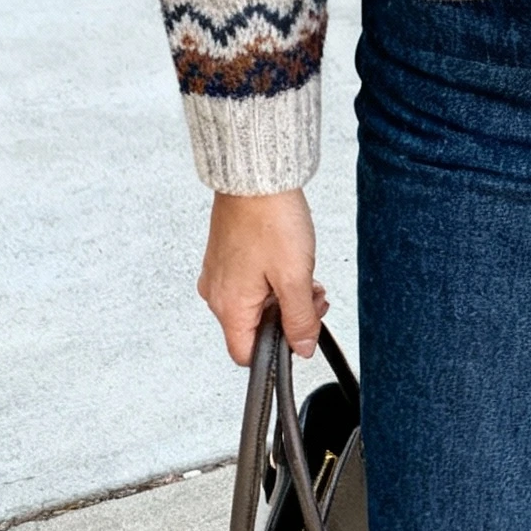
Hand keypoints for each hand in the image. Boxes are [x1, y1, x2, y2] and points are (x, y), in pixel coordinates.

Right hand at [199, 188, 326, 364]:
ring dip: (286, 298)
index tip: (300, 333)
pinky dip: (275, 281)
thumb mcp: (295, 277)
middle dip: (289, 318)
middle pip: (255, 329)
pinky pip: (252, 284)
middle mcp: (217, 293)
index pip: (245, 354)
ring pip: (257, 305)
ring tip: (306, 277)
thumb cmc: (269, 219)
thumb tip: (302, 348)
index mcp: (228, 305)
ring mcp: (220, 274)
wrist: (256, 175)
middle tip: (312, 298)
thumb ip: (299, 320)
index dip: (277, 351)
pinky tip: (292, 264)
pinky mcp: (227, 258)